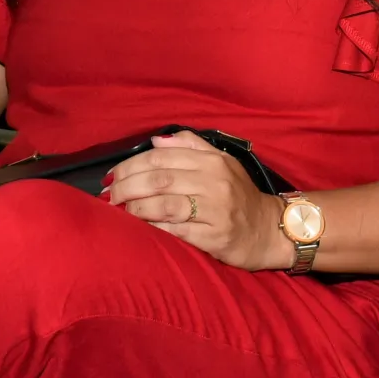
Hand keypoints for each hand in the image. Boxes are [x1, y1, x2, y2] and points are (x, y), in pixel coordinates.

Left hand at [105, 131, 288, 270]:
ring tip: (118, 211)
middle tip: (109, 196)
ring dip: (134, 208)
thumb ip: (190, 146)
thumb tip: (156, 141)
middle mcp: (214, 182)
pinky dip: (153, 228)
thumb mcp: (222, 162)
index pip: (160, 158)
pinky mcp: (215, 237)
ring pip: (164, 204)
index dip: (130, 166)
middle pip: (158, 179)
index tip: (112, 176)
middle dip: (126, 186)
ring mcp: (215, 210)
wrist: (269, 230)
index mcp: (212, 161)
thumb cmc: (239, 196)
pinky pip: (176, 231)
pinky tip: (139, 228)